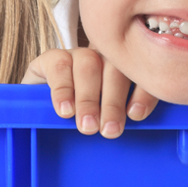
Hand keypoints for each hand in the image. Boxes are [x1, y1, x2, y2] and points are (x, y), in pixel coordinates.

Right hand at [21, 48, 158, 137]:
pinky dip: (63, 90)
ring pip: (89, 65)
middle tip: (109, 131)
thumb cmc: (84, 121)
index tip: (136, 116)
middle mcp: (105, 57)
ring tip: (87, 126)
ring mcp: (79, 55)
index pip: (141, 75)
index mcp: (127, 71)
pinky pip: (59, 67)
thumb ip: (122, 121)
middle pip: (116, 69)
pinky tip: (65, 111)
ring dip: (89, 99)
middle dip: (113, 102)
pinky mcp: (52, 58)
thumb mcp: (106, 122)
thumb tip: (135, 129)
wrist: (44, 117)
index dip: (142, 93)